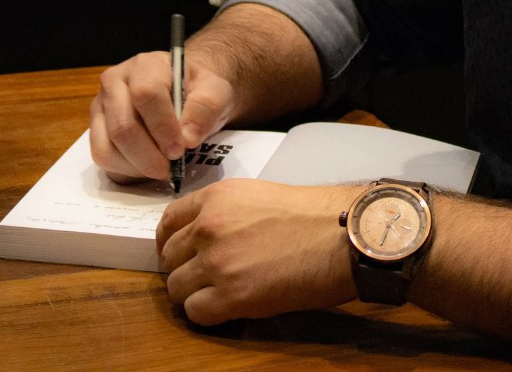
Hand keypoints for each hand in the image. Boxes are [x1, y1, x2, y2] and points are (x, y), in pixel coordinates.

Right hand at [90, 51, 236, 182]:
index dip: (162, 127)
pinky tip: (146, 166)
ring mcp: (101, 105)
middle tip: (171, 168)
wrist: (184, 94)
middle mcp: (115, 81)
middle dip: (149, 156)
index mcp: (147, 65)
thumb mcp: (216, 92)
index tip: (179, 149)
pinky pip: (102, 157)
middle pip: (123, 126)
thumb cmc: (197, 92)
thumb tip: (187, 138)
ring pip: (108, 146)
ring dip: (138, 166)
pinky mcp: (96, 128)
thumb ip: (206, 108)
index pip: (146, 94)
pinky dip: (126, 170)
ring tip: (161, 167)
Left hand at [158, 178, 360, 324]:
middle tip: (202, 278)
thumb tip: (207, 236)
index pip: (169, 221)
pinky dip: (206, 314)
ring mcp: (217, 262)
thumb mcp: (259, 196)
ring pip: (176, 288)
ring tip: (215, 295)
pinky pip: (195, 312)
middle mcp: (208, 227)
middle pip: (169, 257)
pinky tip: (225, 309)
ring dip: (192, 294)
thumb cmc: (314, 216)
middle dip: (182, 269)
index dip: (169, 241)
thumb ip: (227, 213)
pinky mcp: (231, 296)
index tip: (177, 253)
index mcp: (216, 199)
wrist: (342, 237)